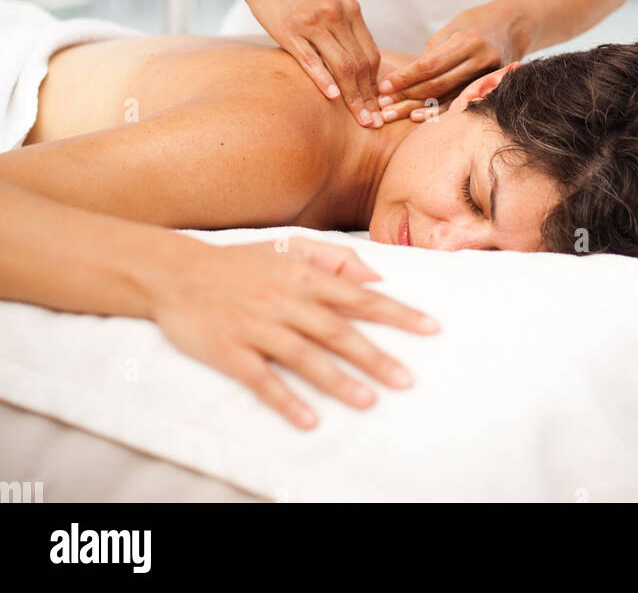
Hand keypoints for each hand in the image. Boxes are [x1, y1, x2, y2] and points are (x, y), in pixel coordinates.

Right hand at [154, 235, 439, 428]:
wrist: (176, 273)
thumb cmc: (239, 263)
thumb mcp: (288, 247)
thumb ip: (333, 258)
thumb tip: (376, 274)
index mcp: (303, 275)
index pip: (359, 295)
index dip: (396, 312)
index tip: (430, 328)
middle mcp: (284, 301)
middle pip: (337, 330)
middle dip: (375, 355)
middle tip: (407, 379)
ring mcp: (256, 327)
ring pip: (304, 357)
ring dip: (337, 381)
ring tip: (368, 401)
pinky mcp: (229, 351)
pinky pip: (261, 379)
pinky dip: (285, 400)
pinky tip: (308, 420)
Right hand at [235, 0, 383, 127]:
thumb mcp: (330, 0)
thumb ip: (346, 25)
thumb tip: (360, 58)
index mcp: (350, 10)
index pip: (371, 54)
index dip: (377, 83)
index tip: (381, 105)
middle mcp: (337, 15)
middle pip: (361, 64)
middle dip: (369, 97)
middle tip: (375, 122)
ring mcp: (314, 23)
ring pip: (342, 66)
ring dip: (353, 96)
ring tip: (360, 119)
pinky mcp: (290, 31)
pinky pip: (311, 59)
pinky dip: (324, 80)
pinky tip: (333, 97)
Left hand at [377, 0, 538, 115]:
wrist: (515, 25)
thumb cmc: (477, 22)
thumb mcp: (453, 27)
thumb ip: (432, 52)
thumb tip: (406, 77)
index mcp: (468, 41)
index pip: (430, 65)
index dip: (405, 78)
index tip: (383, 87)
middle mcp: (481, 60)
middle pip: (438, 85)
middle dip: (406, 97)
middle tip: (381, 108)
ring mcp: (490, 76)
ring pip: (448, 98)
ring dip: (417, 108)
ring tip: (392, 116)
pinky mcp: (492, 87)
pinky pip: (461, 103)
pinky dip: (439, 112)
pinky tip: (418, 118)